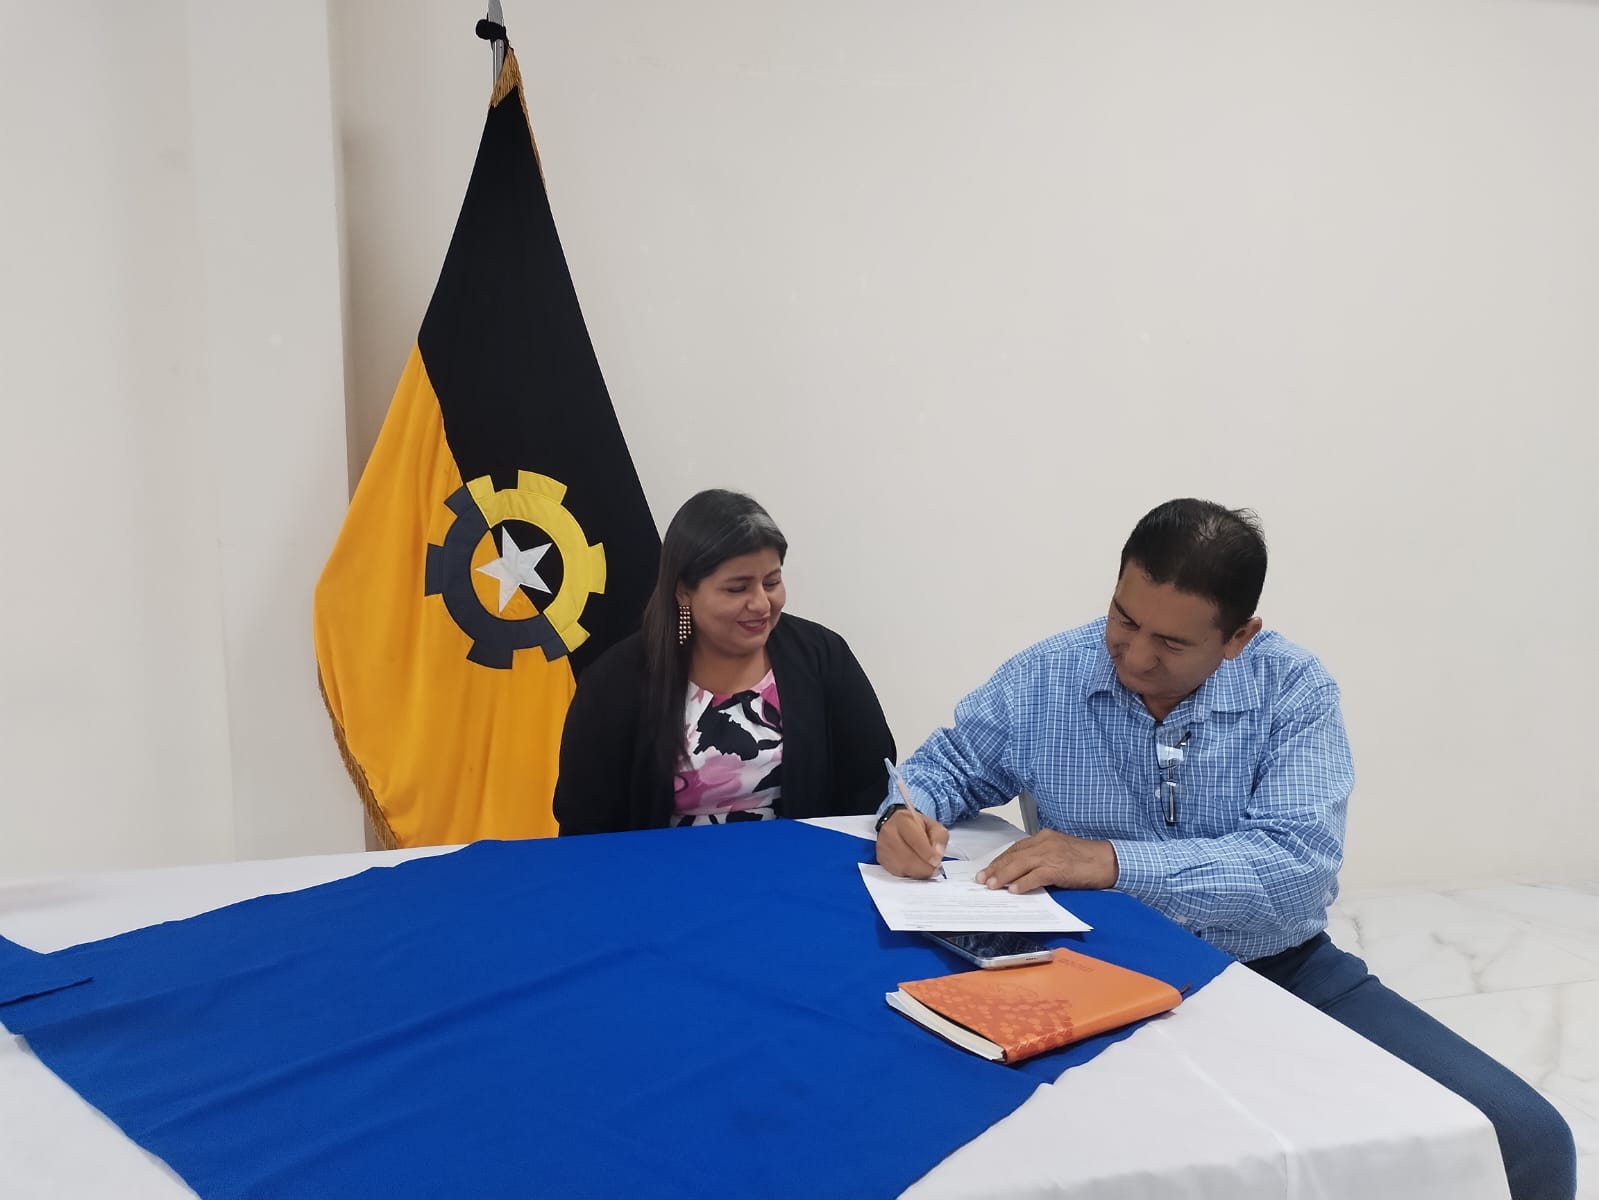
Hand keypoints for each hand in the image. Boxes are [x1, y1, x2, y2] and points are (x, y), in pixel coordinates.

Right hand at [875, 808, 950, 878]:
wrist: (897, 826)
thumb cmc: (916, 826)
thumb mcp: (932, 825)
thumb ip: (939, 837)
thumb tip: (937, 853)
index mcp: (903, 820)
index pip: (915, 840)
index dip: (927, 853)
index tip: (937, 861)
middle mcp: (889, 833)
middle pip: (908, 857)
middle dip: (925, 867)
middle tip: (935, 869)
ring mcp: (883, 847)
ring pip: (903, 867)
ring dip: (919, 872)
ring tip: (927, 868)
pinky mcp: (882, 859)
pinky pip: (898, 873)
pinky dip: (910, 874)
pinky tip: (915, 868)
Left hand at [975, 829, 1118, 892]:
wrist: (1109, 860)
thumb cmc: (1086, 859)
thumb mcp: (1059, 853)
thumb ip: (1041, 859)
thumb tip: (1020, 874)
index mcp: (1044, 837)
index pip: (1015, 849)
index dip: (999, 860)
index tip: (987, 870)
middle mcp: (1045, 842)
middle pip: (1014, 855)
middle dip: (995, 868)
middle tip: (982, 879)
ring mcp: (1052, 854)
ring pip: (1020, 864)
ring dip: (1003, 876)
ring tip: (992, 886)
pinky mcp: (1060, 867)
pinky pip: (1037, 875)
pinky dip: (1024, 882)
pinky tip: (1014, 890)